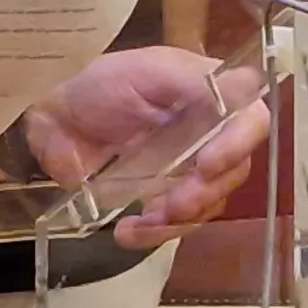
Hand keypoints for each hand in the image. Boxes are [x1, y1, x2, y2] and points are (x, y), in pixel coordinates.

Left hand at [25, 48, 271, 249]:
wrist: (57, 120)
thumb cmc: (101, 86)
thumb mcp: (145, 73)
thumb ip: (191, 83)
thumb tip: (245, 87)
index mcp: (212, 98)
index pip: (250, 121)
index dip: (239, 146)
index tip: (208, 165)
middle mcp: (211, 136)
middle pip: (233, 172)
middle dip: (205, 194)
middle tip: (173, 204)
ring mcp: (189, 171)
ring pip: (207, 205)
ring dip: (179, 220)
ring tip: (143, 221)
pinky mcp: (165, 198)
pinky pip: (174, 225)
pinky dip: (154, 234)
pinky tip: (128, 231)